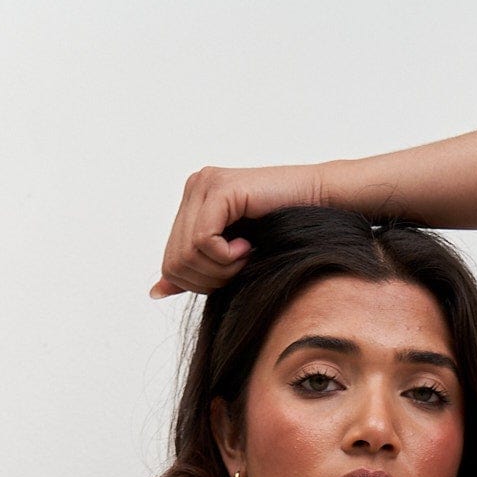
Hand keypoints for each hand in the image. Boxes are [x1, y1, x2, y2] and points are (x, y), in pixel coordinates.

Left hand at [149, 161, 327, 297]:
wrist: (320, 204)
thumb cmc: (284, 232)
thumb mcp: (231, 259)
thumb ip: (195, 270)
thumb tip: (156, 291)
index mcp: (192, 203)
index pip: (170, 263)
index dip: (199, 284)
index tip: (232, 274)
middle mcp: (194, 188)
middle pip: (175, 261)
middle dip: (210, 279)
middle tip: (241, 268)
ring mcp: (204, 184)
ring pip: (187, 253)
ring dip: (221, 268)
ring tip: (246, 256)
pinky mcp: (219, 188)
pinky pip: (204, 240)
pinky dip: (226, 256)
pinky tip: (248, 246)